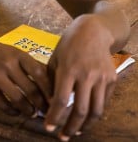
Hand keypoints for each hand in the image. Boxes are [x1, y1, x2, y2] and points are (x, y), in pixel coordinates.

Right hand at [0, 40, 50, 116]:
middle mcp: (7, 64)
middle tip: (46, 111)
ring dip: (28, 110)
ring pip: (18, 100)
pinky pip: (2, 105)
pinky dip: (12, 112)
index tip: (56, 99)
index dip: (50, 89)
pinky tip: (16, 112)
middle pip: (31, 89)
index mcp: (17, 54)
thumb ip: (29, 64)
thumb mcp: (12, 52)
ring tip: (32, 113)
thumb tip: (51, 84)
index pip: (40, 73)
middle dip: (41, 104)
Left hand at [44, 16, 116, 139]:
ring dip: (85, 126)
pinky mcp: (112, 79)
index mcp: (68, 69)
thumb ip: (51, 80)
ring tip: (75, 131)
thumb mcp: (55, 58)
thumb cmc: (68, 44)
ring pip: (96, 110)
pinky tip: (87, 119)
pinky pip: (104, 102)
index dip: (54, 117)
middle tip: (62, 137)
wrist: (93, 31)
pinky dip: (96, 113)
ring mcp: (102, 78)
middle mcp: (87, 75)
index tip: (48, 127)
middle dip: (70, 127)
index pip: (61, 100)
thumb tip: (48, 103)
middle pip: (80, 110)